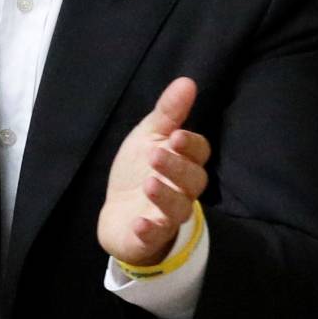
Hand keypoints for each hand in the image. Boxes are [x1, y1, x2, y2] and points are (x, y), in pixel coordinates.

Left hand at [98, 77, 210, 266]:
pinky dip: (149, 230)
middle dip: (176, 167)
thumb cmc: (138, 170)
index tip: (175, 136)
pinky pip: (155, 236)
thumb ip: (169, 112)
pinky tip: (140, 223)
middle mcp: (182, 191)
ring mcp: (167, 216)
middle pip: (193, 181)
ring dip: (166, 197)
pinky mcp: (150, 237)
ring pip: (179, 209)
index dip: (191, 145)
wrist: (117, 215)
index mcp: (184, 163)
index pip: (200, 154)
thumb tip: (187, 81)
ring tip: (149, 184)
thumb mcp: (149, 136)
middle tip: (155, 154)